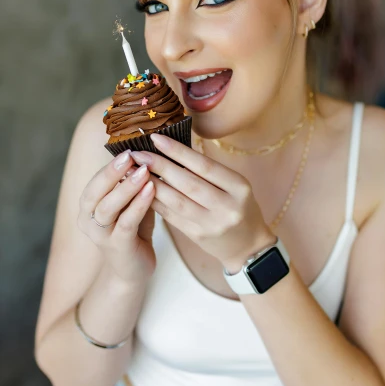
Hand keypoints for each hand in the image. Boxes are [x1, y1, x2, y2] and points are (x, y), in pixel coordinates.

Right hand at [78, 151, 156, 287]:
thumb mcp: (131, 205)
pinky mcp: (117, 247)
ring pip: (108, 207)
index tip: (127, 149)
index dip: (109, 166)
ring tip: (144, 171)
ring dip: (126, 187)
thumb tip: (147, 154)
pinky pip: (126, 223)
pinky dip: (138, 205)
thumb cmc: (134, 232)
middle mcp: (88, 220)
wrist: (133, 271)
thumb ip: (133, 185)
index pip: (94, 182)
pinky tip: (151, 190)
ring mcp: (100, 236)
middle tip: (130, 155)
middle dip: (112, 172)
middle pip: (95, 192)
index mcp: (88, 207)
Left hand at [130, 133, 275, 273]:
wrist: (248, 246)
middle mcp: (227, 206)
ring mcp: (212, 224)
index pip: (204, 166)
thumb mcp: (234, 186)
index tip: (156, 139)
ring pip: (176, 201)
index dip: (178, 151)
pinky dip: (155, 201)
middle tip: (138, 153)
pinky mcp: (197, 236)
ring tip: (134, 171)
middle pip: (188, 183)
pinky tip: (141, 190)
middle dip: (160, 166)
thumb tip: (171, 150)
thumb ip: (209, 171)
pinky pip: (171, 216)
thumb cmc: (239, 207)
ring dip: (152, 184)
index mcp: (239, 187)